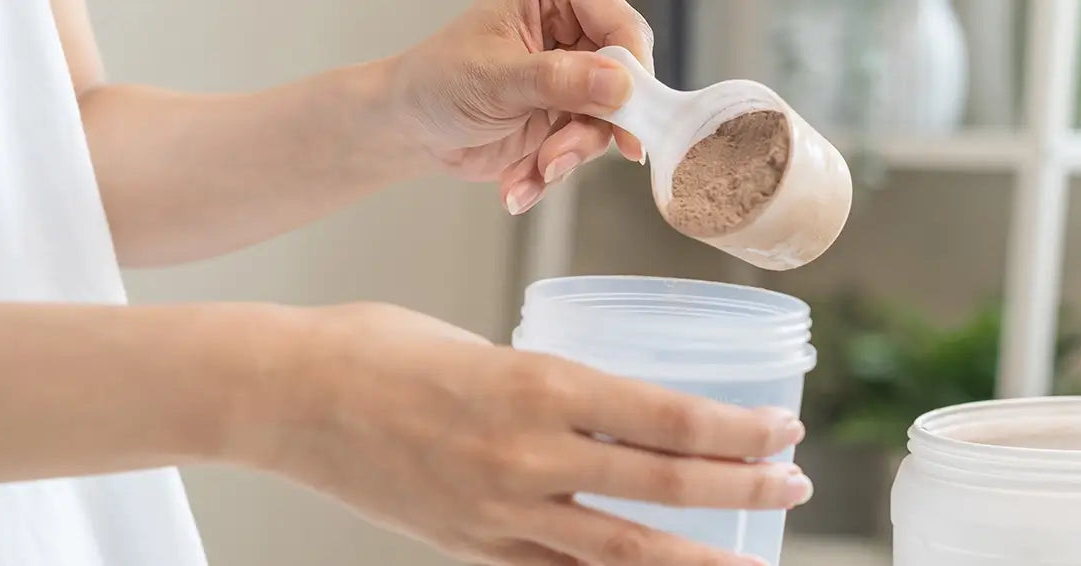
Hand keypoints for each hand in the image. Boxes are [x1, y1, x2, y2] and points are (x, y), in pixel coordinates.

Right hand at [242, 303, 809, 565]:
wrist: (283, 394)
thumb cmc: (379, 346)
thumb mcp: (483, 345)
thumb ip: (552, 387)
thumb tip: (614, 416)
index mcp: (536, 385)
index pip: (666, 417)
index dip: (737, 430)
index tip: (784, 428)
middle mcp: (527, 455)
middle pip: (662, 485)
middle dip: (742, 487)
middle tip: (798, 482)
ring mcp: (498, 510)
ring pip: (622, 547)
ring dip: (696, 556)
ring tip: (753, 559)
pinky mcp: (470, 545)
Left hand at [389, 0, 652, 215]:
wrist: (410, 129)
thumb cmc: (437, 82)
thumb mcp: (496, 77)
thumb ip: (559, 80)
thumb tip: (618, 84)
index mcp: (554, 3)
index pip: (617, 23)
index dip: (632, 62)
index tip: (630, 103)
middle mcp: (569, 39)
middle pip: (622, 79)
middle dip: (596, 125)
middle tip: (566, 151)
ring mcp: (570, 85)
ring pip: (605, 123)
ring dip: (569, 155)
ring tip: (535, 169)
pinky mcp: (563, 124)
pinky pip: (580, 152)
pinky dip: (551, 173)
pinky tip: (519, 183)